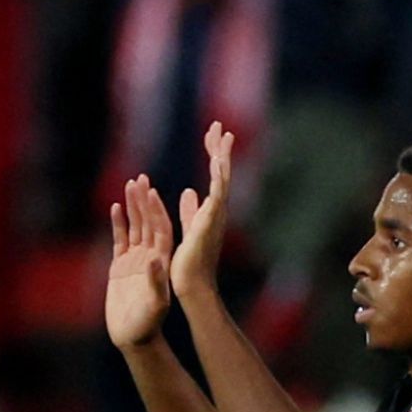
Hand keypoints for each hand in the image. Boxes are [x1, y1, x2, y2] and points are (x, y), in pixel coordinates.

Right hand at [106, 173, 174, 347]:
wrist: (134, 337)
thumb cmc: (147, 324)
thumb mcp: (154, 303)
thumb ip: (155, 281)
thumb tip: (155, 260)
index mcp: (162, 262)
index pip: (160, 229)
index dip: (156, 210)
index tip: (151, 190)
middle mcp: (150, 257)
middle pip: (147, 223)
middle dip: (144, 201)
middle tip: (140, 178)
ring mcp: (135, 260)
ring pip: (134, 228)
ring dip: (132, 207)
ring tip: (129, 184)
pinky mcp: (120, 267)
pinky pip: (120, 240)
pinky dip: (118, 224)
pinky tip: (115, 207)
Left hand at [169, 121, 233, 302]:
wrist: (193, 285)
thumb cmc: (191, 263)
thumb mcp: (189, 228)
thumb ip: (191, 210)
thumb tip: (189, 192)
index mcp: (212, 209)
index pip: (215, 175)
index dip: (214, 153)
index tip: (212, 133)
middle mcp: (217, 210)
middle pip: (221, 172)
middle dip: (219, 148)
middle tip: (218, 125)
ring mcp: (216, 216)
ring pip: (222, 180)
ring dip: (222, 157)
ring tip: (222, 135)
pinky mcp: (209, 223)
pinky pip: (216, 196)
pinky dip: (218, 178)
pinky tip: (217, 161)